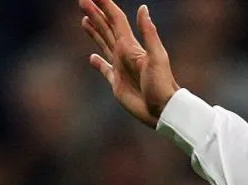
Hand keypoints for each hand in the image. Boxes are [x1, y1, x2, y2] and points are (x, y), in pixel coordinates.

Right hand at [79, 0, 178, 127]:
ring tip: (84, 20)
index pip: (116, 20)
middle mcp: (124, 54)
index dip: (104, 6)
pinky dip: (97, 63)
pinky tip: (92, 57)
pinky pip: (104, 70)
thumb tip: (143, 8)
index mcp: (131, 46)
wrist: (165, 110)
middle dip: (95, 14)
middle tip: (82, 1)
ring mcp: (120, 68)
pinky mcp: (117, 83)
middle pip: (107, 29)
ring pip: (104, 45)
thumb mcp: (157, 56)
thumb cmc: (163, 84)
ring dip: (94, 32)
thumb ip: (149, 33)